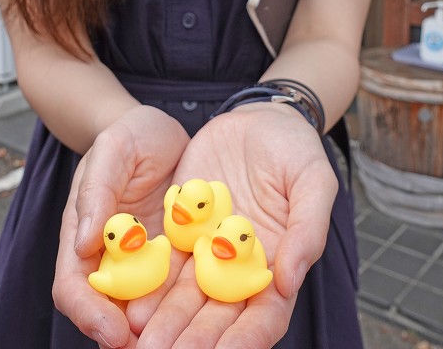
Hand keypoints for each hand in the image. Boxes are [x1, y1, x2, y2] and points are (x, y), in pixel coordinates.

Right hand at [52, 105, 189, 347]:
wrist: (162, 131)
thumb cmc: (130, 135)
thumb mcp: (113, 149)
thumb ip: (97, 191)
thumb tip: (81, 244)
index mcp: (84, 236)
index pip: (73, 287)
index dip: (89, 315)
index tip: (115, 334)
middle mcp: (112, 258)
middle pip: (109, 312)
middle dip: (127, 339)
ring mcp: (145, 262)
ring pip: (147, 311)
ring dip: (163, 331)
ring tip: (190, 346)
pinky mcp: (178, 259)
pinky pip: (183, 290)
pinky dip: (193, 309)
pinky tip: (216, 318)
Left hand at [127, 103, 338, 348]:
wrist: (259, 117)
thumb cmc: (296, 149)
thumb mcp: (313, 181)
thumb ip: (307, 229)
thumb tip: (290, 281)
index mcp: (278, 263)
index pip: (265, 314)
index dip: (246, 339)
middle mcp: (240, 265)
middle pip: (218, 314)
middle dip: (192, 339)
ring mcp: (209, 248)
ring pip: (185, 294)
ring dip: (163, 319)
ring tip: (138, 336)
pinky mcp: (183, 226)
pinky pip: (163, 258)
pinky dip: (147, 281)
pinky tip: (128, 297)